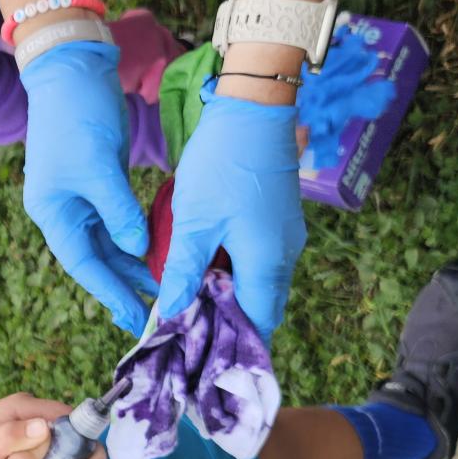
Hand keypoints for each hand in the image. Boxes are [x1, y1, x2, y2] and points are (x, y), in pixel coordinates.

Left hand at [0, 393, 71, 458]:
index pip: (64, 413)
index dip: (78, 433)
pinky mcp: (23, 440)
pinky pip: (45, 448)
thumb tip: (45, 427)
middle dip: (71, 448)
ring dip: (60, 456)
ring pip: (56, 440)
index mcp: (23, 406)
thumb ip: (15, 435)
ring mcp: (26, 426)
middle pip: (63, 427)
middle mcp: (28, 412)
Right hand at [18, 41, 159, 333]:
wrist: (73, 69)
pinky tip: (158, 249)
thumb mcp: (99, 166)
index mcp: (53, 211)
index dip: (109, 292)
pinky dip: (137, 236)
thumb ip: (119, 210)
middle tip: (156, 310)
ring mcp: (81, 196)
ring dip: (134, 262)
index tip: (133, 317)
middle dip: (124, 283)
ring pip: (109, 241)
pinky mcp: (100, 180)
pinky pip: (119, 220)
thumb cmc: (77, 116)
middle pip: (96, 258)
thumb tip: (138, 248)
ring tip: (164, 284)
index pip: (83, 263)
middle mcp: (64, 210)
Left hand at [156, 92, 303, 335]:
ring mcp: (285, 235)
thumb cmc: (223, 163)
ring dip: (229, 295)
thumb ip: (184, 270)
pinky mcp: (278, 218)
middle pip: (260, 306)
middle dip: (227, 322)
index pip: (257, 323)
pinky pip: (259, 259)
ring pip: (259, 282)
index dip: (230, 343)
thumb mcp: (194, 220)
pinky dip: (234, 271)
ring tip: (191, 302)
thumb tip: (172, 310)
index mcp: (267, 263)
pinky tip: (205, 267)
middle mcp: (284, 255)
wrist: (254, 107)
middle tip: (189, 330)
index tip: (199, 351)